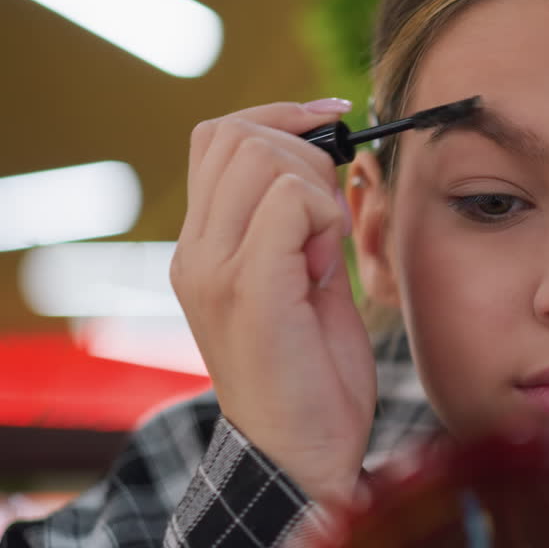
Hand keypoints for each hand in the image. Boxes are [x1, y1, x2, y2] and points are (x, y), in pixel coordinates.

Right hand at [170, 99, 375, 506]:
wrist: (301, 450)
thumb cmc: (313, 370)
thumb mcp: (309, 277)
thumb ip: (305, 219)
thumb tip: (327, 156)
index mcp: (204, 245)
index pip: (220, 136)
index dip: (282, 116)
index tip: (335, 119)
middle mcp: (195, 251)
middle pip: (239, 135)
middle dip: (304, 155)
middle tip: (328, 223)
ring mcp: (214, 268)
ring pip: (264, 158)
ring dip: (315, 191)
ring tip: (323, 253)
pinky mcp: (248, 287)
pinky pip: (290, 200)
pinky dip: (325, 218)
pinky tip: (326, 268)